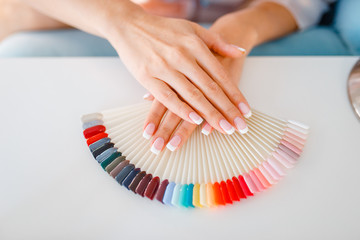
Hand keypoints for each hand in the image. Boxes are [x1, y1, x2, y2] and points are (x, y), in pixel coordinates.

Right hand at [107, 11, 249, 134]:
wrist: (130, 24)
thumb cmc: (163, 28)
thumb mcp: (193, 29)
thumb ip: (217, 42)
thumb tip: (240, 52)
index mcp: (195, 45)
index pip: (220, 75)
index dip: (234, 94)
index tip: (245, 111)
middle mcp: (183, 57)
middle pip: (210, 88)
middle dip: (227, 110)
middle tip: (240, 128)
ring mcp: (165, 67)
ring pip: (192, 95)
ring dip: (210, 114)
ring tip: (224, 129)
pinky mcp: (147, 77)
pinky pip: (168, 97)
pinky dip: (182, 110)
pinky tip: (195, 121)